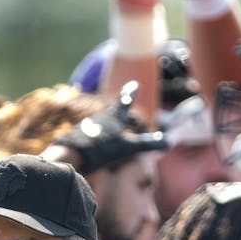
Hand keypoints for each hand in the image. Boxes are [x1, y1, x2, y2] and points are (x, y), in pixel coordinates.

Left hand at [51, 81, 165, 174]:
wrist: (71, 155)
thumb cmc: (102, 148)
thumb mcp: (128, 147)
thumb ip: (148, 144)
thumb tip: (169, 141)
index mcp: (113, 117)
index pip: (125, 102)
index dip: (131, 94)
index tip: (134, 84)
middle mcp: (99, 119)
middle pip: (111, 114)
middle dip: (118, 113)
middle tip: (121, 107)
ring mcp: (86, 128)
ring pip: (99, 126)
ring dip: (104, 129)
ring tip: (107, 136)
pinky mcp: (77, 139)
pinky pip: (88, 138)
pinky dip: (93, 141)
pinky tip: (90, 150)